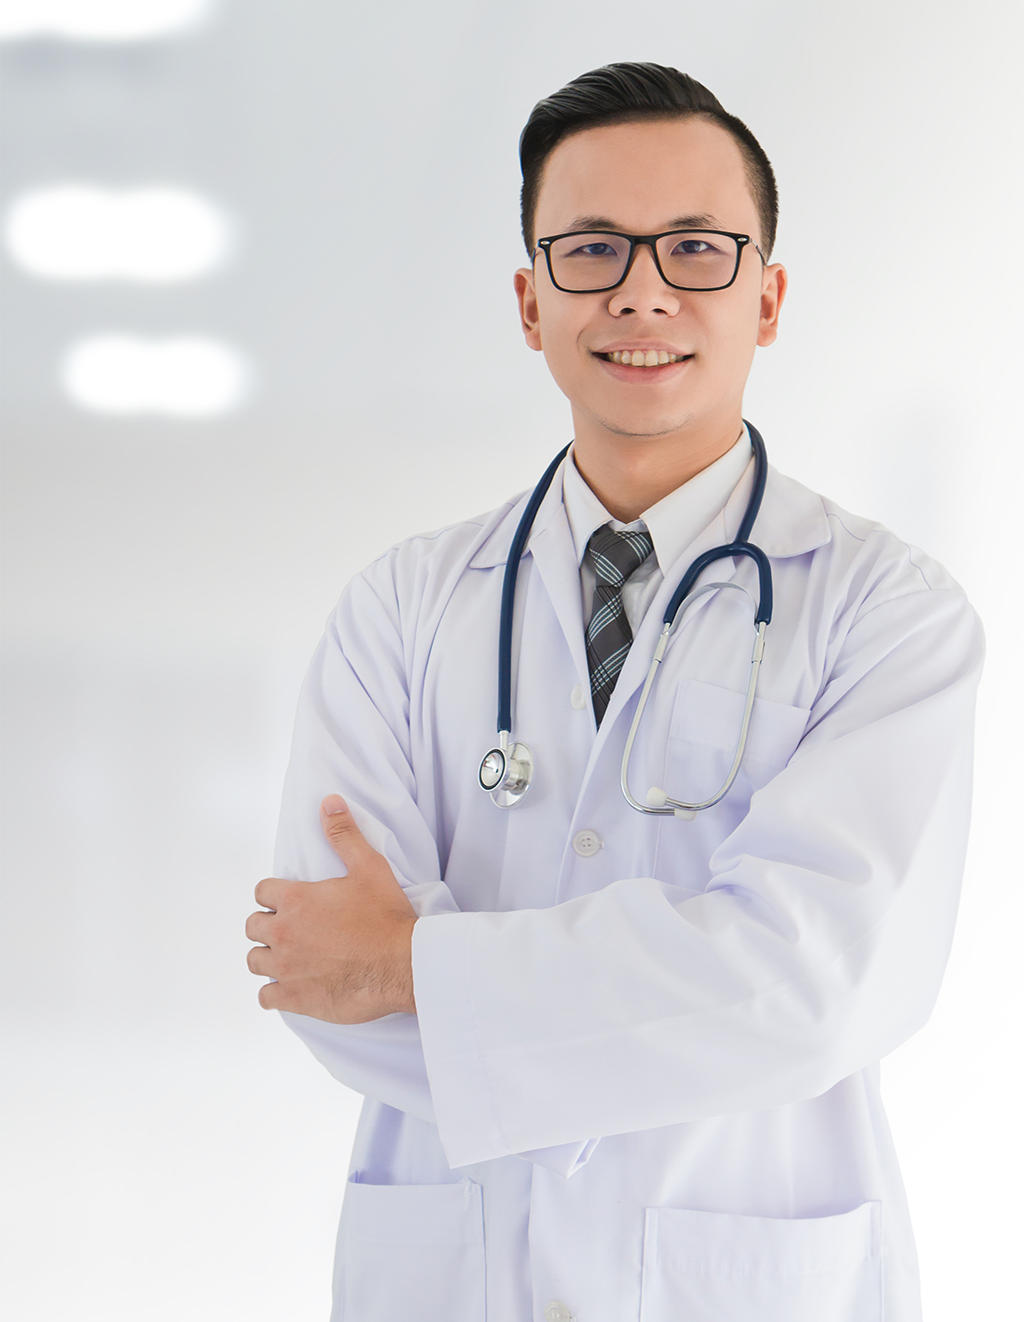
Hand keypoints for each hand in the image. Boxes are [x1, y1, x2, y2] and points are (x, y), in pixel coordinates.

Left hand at [246, 795, 417, 1022]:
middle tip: (292, 928)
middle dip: (268, 924)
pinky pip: (266, 998)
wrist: (403, 963)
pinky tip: (290, 986)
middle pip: (252, 926)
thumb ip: (344, 834)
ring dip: (268, 956)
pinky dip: (274, 993)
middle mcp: (283, 933)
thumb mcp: (369, 867)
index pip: (261, 892)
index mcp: (295, 900)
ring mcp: (286, 968)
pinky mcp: (295, 998)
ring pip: (255, 961)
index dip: (275, 895)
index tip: (290, 901)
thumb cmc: (386, 916)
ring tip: (288, 956)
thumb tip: (329, 803)